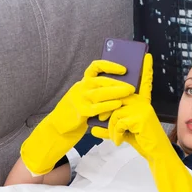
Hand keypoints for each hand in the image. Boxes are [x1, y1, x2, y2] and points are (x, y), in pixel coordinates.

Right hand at [20, 60, 134, 175]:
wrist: (59, 126)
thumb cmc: (79, 111)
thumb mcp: (87, 96)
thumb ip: (99, 90)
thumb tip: (122, 85)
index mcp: (84, 82)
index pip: (95, 67)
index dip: (110, 66)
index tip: (124, 69)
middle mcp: (81, 88)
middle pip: (100, 81)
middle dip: (117, 82)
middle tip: (132, 86)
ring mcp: (79, 99)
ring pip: (99, 93)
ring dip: (116, 92)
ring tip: (129, 93)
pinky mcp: (80, 112)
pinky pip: (96, 107)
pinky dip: (108, 105)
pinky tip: (118, 104)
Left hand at [91, 54, 191, 191]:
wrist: (155, 153)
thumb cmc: (141, 140)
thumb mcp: (125, 130)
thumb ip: (112, 124)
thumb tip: (94, 126)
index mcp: (142, 102)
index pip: (143, 83)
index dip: (145, 70)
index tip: (147, 56)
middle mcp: (143, 102)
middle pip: (117, 99)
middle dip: (106, 111)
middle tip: (100, 121)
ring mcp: (143, 108)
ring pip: (115, 112)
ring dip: (111, 128)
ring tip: (115, 137)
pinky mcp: (140, 117)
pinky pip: (118, 121)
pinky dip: (115, 134)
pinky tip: (118, 141)